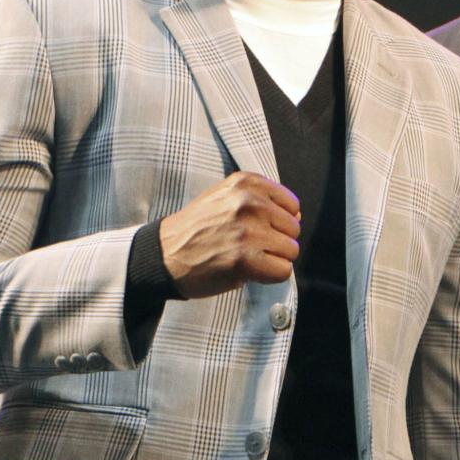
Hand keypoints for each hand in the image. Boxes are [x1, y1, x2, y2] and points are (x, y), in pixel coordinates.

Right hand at [159, 171, 300, 298]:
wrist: (162, 255)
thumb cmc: (195, 229)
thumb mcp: (224, 197)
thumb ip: (260, 200)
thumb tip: (297, 215)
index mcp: (245, 183)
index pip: (292, 204)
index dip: (279, 222)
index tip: (259, 229)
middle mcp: (249, 202)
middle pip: (294, 229)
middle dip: (276, 241)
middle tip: (249, 247)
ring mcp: (247, 231)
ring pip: (291, 250)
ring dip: (272, 259)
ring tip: (246, 258)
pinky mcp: (245, 259)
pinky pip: (283, 271)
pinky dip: (269, 276)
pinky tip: (248, 271)